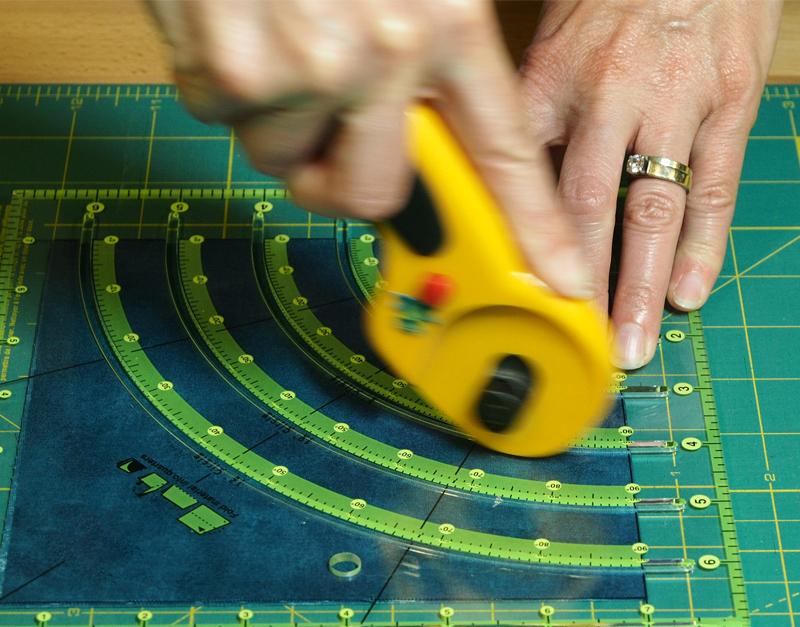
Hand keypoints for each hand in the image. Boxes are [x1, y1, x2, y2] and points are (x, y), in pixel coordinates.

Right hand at [147, 0, 594, 299]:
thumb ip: (439, 43)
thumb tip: (442, 127)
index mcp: (449, 20)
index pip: (506, 154)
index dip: (536, 228)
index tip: (562, 280)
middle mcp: (386, 50)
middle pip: (374, 194)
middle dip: (340, 174)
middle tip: (322, 126)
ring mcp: (308, 66)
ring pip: (287, 158)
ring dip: (276, 115)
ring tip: (273, 31)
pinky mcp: (234, 72)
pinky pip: (226, 120)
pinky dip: (221, 82)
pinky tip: (232, 21)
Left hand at [520, 0, 781, 367]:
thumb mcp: (552, 42)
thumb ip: (529, 118)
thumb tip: (495, 184)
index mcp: (553, 81)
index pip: (521, 174)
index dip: (514, 241)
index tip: (506, 293)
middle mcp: (609, 97)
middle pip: (586, 207)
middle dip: (580, 282)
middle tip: (574, 338)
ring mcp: (673, 104)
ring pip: (651, 209)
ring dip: (640, 285)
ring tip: (632, 341)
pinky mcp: (727, 105)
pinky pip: (715, 187)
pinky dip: (703, 246)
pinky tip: (690, 292)